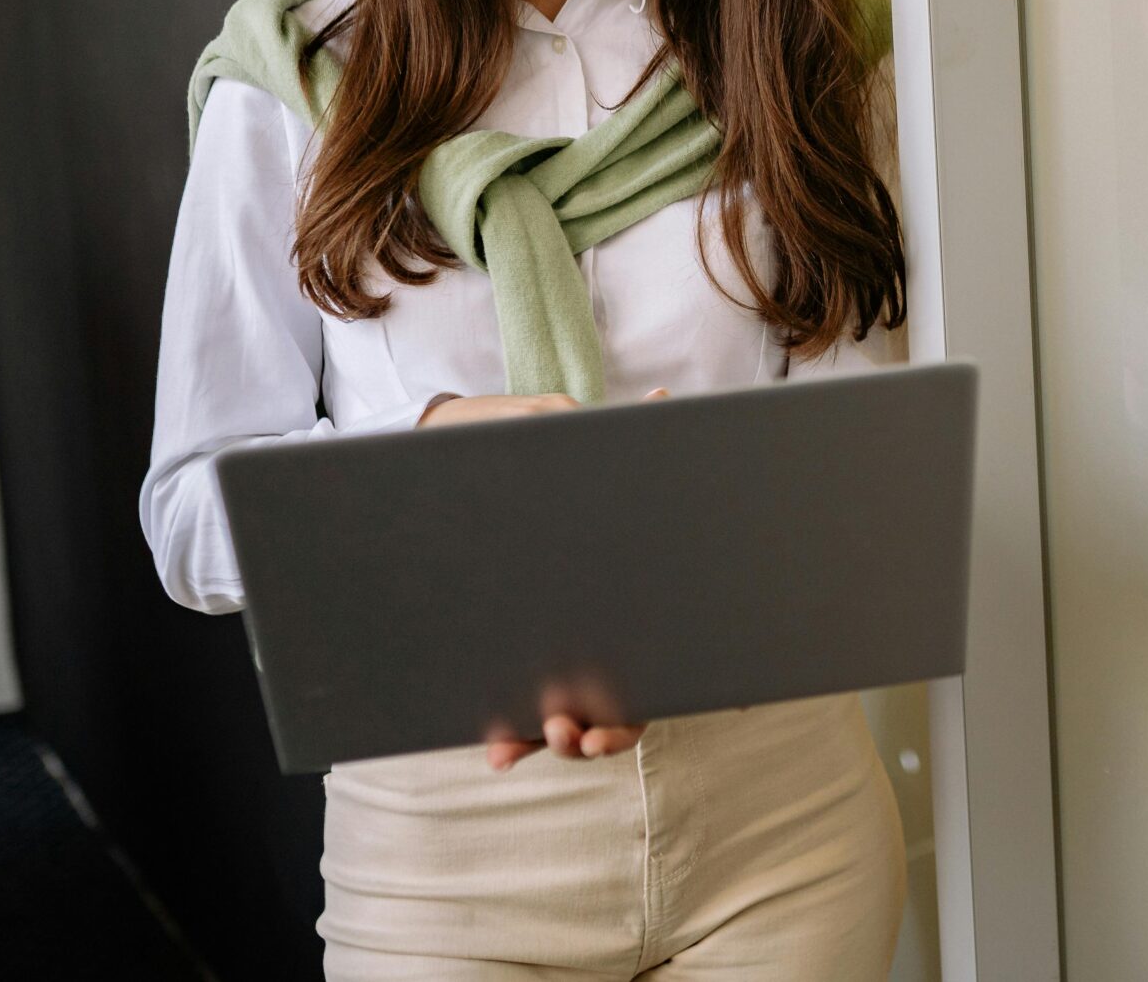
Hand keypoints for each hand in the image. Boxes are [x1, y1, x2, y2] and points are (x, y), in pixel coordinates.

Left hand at [427, 387, 671, 768]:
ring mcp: (561, 660)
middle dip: (586, 738)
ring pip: (560, 722)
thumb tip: (659, 403)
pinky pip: (518, 710)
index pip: (640, 686)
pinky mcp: (518, 660)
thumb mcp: (588, 462)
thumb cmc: (560, 473)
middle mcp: (601, 650)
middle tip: (565, 738)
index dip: (622, 719)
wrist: (489, 472)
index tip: (599, 734)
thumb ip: (626, 442)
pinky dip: (507, 730)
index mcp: (631, 613)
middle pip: (604, 716)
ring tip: (515, 744)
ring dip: (540, 741)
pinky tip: (493, 742)